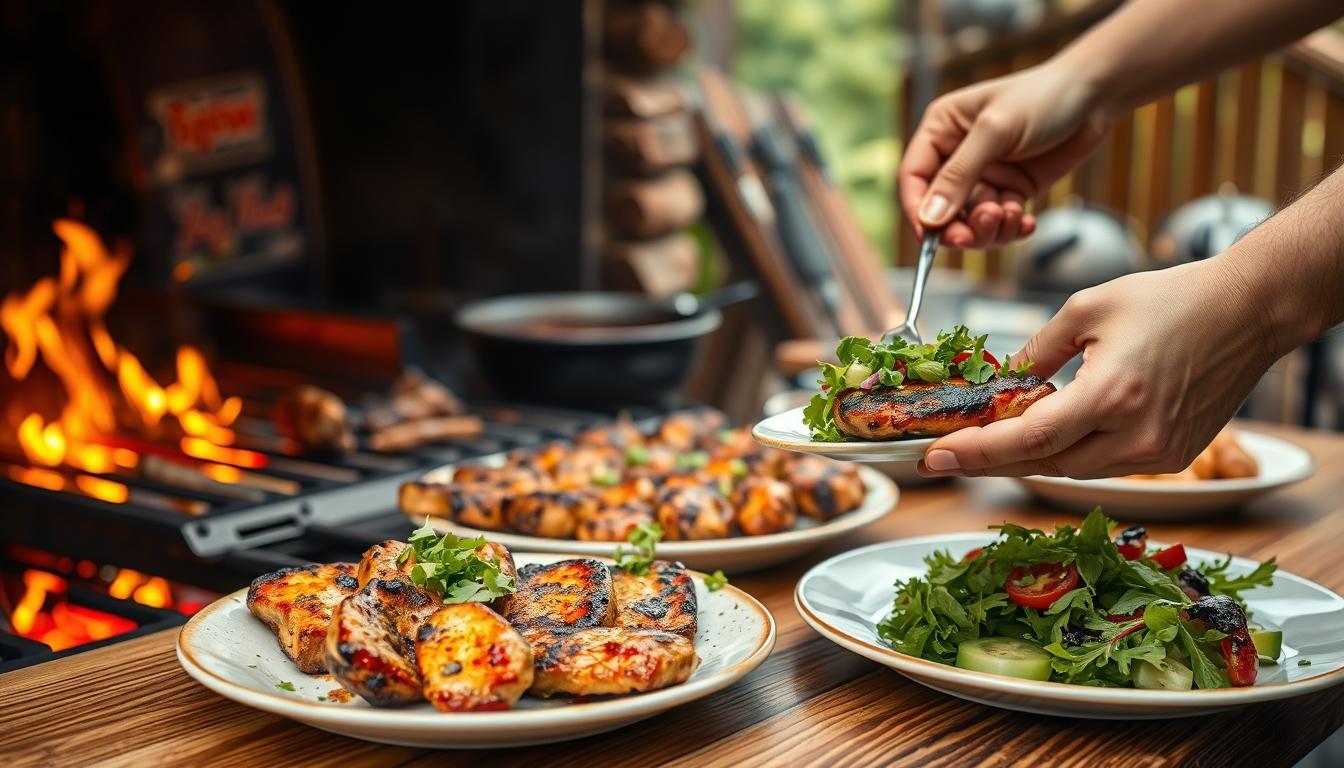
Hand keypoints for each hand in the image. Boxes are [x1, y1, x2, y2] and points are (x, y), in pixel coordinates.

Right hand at [899, 62, 1110, 247]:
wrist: (1094, 96)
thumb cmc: (1042, 98)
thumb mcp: (996, 131)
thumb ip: (959, 175)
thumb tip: (929, 219)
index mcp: (941, 130)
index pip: (914, 177)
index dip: (918, 209)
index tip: (929, 236)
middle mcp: (957, 156)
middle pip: (940, 208)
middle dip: (957, 226)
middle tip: (973, 237)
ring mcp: (985, 175)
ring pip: (970, 220)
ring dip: (988, 229)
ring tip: (1009, 216)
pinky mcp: (1011, 190)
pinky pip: (1000, 223)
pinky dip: (1010, 228)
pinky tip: (1025, 221)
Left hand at [916, 258, 1278, 478]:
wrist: (1250, 310)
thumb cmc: (1171, 298)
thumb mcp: (1087, 309)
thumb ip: (1037, 352)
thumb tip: (1001, 384)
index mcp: (1112, 395)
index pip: (1028, 439)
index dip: (976, 452)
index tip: (933, 458)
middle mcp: (1137, 436)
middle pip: (1045, 464)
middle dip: (992, 458)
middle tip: (948, 451)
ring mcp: (1160, 454)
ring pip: (1074, 470)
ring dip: (1031, 456)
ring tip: (990, 439)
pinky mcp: (1174, 457)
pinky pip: (1105, 465)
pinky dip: (1072, 452)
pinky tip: (1049, 432)